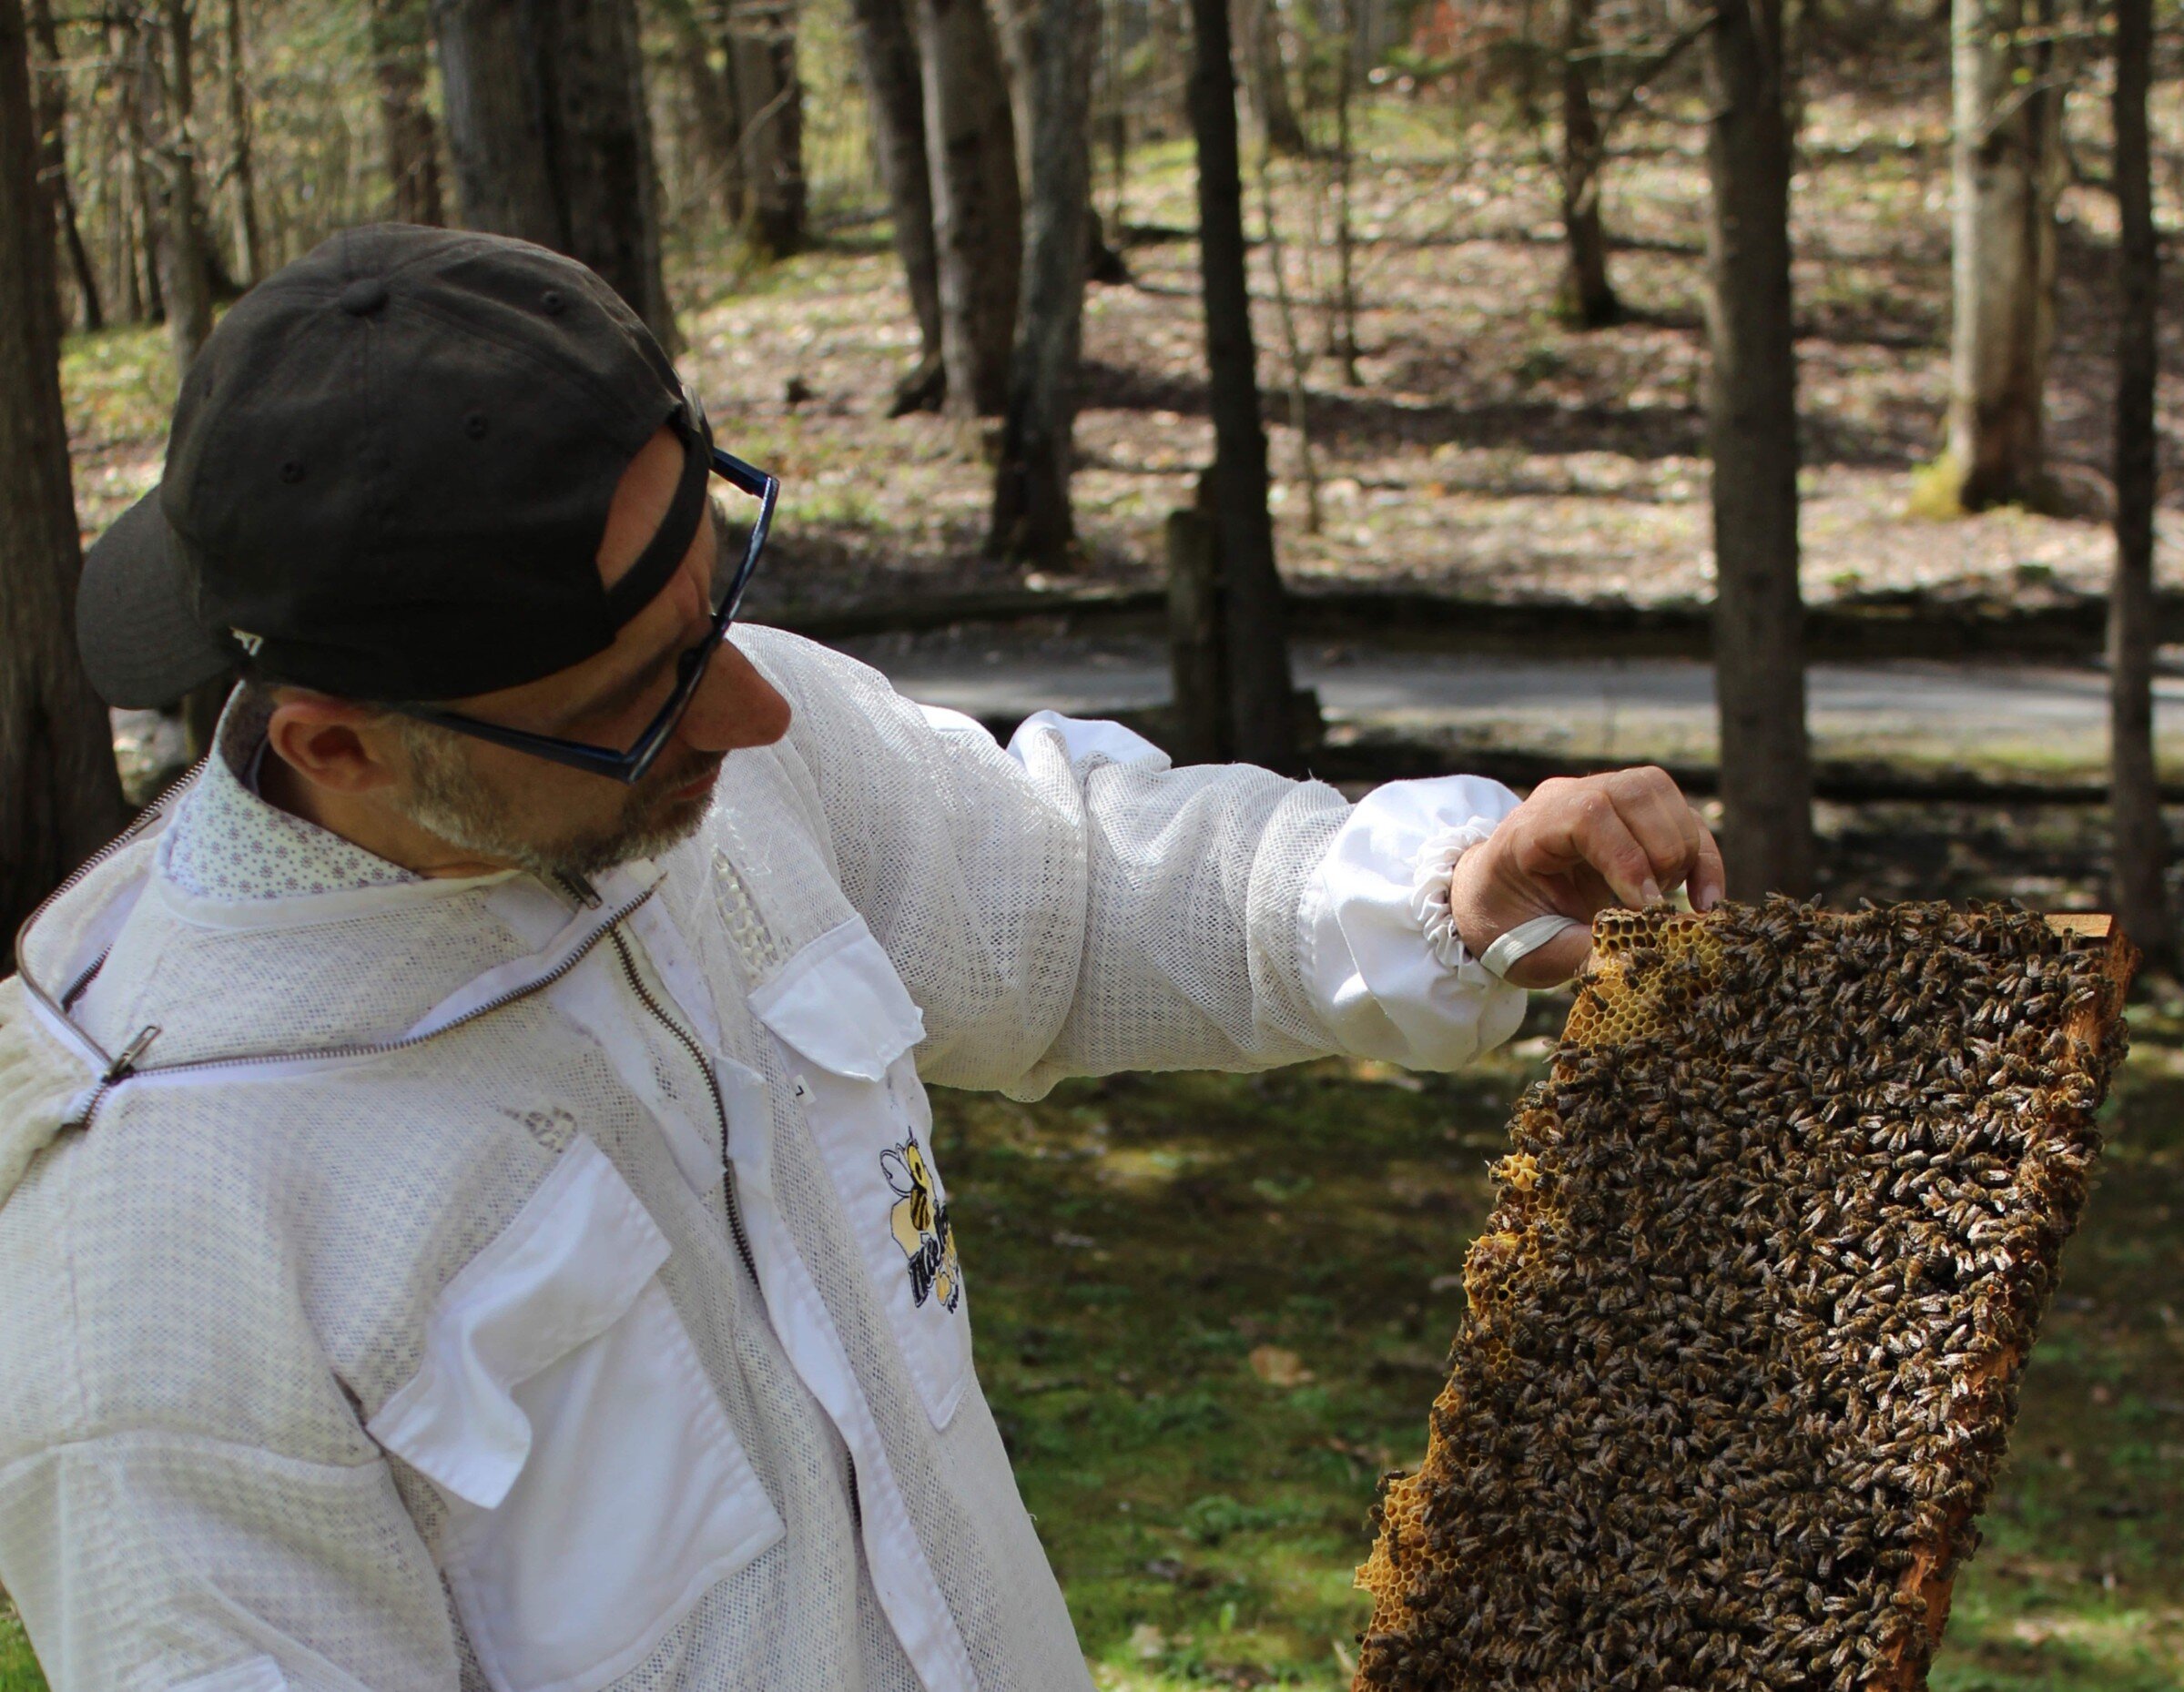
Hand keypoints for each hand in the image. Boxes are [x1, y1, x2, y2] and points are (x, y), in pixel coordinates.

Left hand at [1448, 767, 1723, 987]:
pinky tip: (1704, 901)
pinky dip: (1702, 859)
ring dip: (1682, 854)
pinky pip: (1682, 819)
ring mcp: (1602, 798)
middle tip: (1653, 911)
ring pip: (1665, 799)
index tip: (1646, 907)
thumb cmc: (1505, 925)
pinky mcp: (1633, 815)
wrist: (1496, 902)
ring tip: (1664, 904)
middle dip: (1660, 856)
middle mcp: (1568, 798)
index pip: (1590, 815)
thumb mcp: (1527, 948)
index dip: (1627, 858)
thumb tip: (1634, 955)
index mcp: (1530, 828)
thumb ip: (1576, 950)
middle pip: (1636, 794)